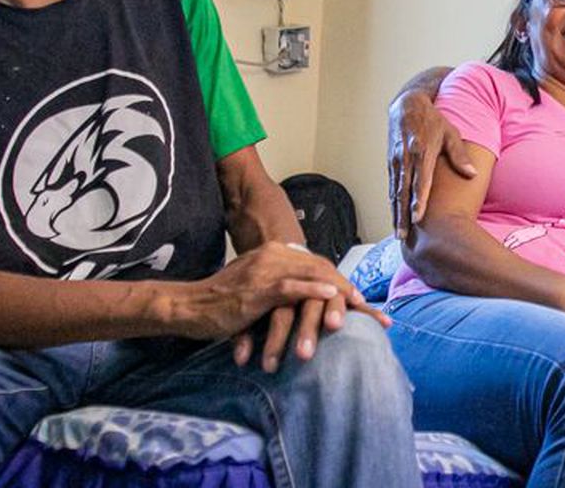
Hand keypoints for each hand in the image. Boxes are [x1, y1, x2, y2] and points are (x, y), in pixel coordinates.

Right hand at [189, 242, 389, 361]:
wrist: (190, 306)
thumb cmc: (223, 304)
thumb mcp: (257, 291)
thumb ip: (281, 290)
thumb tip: (305, 302)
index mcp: (275, 254)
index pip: (318, 268)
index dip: (344, 284)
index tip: (366, 304)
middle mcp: (274, 257)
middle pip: (322, 271)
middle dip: (351, 292)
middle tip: (374, 311)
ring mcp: (266, 270)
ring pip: (312, 277)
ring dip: (340, 294)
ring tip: (362, 307)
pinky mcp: (257, 288)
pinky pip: (291, 288)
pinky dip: (314, 292)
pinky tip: (333, 297)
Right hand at [387, 90, 475, 238]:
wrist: (407, 105)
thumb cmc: (433, 121)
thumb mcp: (450, 133)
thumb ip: (459, 155)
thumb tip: (472, 174)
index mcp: (422, 151)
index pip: (420, 180)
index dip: (418, 200)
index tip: (418, 217)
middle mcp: (406, 157)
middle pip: (403, 191)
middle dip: (402, 214)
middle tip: (403, 235)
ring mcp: (396, 160)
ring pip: (394, 191)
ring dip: (395, 212)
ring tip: (398, 232)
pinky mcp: (391, 162)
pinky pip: (391, 185)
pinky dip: (392, 202)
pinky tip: (395, 216)